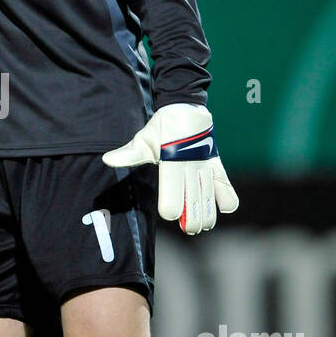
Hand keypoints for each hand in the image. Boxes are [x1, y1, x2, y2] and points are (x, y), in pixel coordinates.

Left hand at [102, 103, 238, 234]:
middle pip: (193, 207)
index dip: (171, 211)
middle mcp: (190, 168)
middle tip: (188, 228)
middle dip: (191, 223)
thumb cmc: (162, 129)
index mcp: (171, 164)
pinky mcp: (217, 166)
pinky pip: (227, 188)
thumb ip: (129, 154)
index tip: (169, 214)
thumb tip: (107, 159)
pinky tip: (221, 207)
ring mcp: (206, 167)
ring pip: (210, 202)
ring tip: (201, 224)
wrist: (186, 109)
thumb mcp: (144, 140)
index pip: (173, 199)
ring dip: (206, 218)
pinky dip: (228, 201)